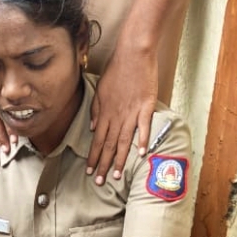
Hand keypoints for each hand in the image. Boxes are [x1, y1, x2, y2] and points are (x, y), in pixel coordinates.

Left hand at [87, 42, 158, 183]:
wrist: (133, 55)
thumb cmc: (116, 72)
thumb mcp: (99, 91)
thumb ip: (95, 111)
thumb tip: (92, 128)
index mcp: (104, 112)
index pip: (97, 140)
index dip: (94, 157)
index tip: (90, 171)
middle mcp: (115, 115)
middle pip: (108, 145)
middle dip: (103, 164)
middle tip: (100, 182)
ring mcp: (131, 111)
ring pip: (123, 140)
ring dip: (120, 159)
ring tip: (117, 175)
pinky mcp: (146, 105)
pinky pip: (143, 126)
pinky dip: (142, 140)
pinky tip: (140, 154)